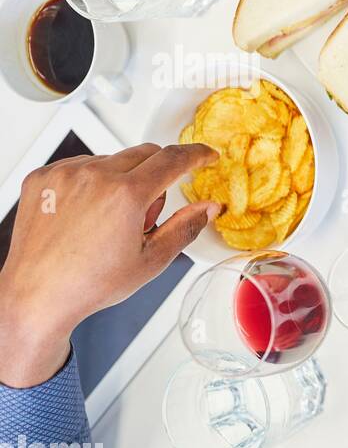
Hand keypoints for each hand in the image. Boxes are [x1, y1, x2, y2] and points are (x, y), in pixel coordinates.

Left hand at [0, 143, 217, 387]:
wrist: (39, 294)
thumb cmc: (89, 283)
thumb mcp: (151, 260)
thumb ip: (185, 227)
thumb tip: (208, 208)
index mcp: (125, 195)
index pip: (173, 159)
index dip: (197, 154)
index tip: (205, 155)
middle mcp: (94, 177)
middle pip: (145, 153)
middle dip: (158, 174)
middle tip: (148, 211)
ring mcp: (64, 174)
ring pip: (112, 159)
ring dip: (122, 179)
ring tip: (110, 220)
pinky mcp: (43, 178)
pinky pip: (80, 165)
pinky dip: (92, 181)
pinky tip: (88, 213)